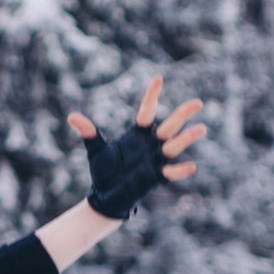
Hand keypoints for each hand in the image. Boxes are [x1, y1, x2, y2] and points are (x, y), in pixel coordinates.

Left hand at [70, 76, 204, 223]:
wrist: (106, 194)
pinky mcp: (155, 177)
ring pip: (174, 146)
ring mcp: (154, 160)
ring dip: (187, 138)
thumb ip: (89, 132)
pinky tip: (192, 165)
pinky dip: (180, 170)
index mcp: (138, 134)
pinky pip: (170, 172)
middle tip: (198, 102)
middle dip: (183, 114)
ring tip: (201, 128)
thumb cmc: (104, 171)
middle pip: (170, 125)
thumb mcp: (96, 150)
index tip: (158, 78)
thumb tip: (72, 116)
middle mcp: (150, 144)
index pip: (147, 111)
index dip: (152, 95)